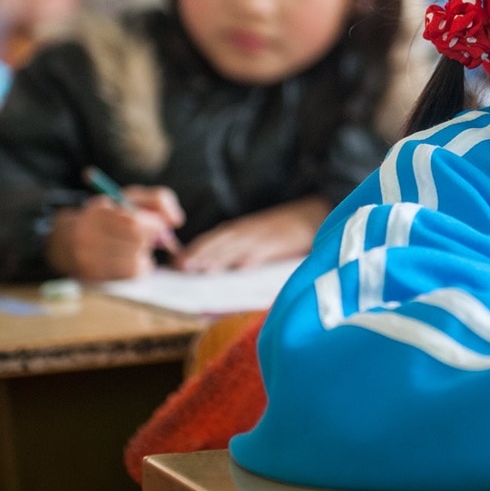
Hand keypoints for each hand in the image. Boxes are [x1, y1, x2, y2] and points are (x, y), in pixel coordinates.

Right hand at [45, 185, 184, 280]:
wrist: (71, 241)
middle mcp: (89, 237)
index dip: (154, 225)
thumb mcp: (130, 198)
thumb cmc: (111, 216)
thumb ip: (159, 200)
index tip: (159, 225)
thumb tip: (176, 221)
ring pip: (136, 261)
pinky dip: (140, 265)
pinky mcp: (96, 278)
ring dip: (145, 253)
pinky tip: (130, 257)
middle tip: (152, 236)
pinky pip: (132, 274)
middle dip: (152, 239)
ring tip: (136, 245)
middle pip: (136, 242)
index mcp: (98, 212)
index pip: (133, 222)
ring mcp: (90, 260)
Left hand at [177, 196, 328, 271]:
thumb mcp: (257, 238)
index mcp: (238, 231)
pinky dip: (254, 257)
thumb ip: (238, 254)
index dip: (193, 251)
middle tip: (179, 268)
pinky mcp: (282, 240)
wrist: (315, 214)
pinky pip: (266, 249)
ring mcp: (264, 235)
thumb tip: (220, 276)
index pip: (210, 241)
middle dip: (199, 255)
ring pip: (237, 246)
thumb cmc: (283, 231)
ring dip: (219, 257)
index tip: (174, 264)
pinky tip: (242, 267)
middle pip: (219, 243)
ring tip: (203, 270)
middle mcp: (247, 231)